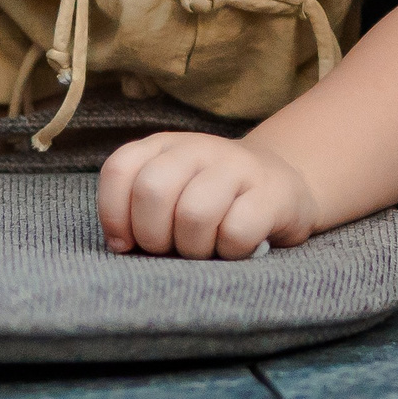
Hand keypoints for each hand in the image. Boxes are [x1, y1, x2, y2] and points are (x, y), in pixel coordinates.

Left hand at [96, 132, 320, 259]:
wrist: (283, 184)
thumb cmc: (213, 201)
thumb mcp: (171, 193)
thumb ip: (138, 208)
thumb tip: (120, 245)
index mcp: (163, 146)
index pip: (119, 170)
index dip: (114, 214)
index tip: (126, 244)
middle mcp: (197, 148)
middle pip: (152, 190)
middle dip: (152, 236)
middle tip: (169, 249)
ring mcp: (237, 166)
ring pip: (194, 213)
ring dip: (193, 248)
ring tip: (204, 250)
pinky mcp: (271, 193)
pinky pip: (236, 231)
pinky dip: (229, 252)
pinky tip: (235, 248)